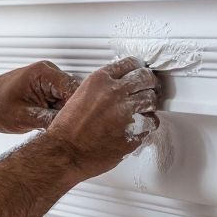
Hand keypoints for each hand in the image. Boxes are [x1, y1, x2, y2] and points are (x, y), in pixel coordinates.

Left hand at [0, 61, 80, 133]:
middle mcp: (49, 73)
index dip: (79, 109)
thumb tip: (69, 126)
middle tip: (67, 131)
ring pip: (69, 101)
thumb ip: (47, 120)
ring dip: (64, 115)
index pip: (74, 88)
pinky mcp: (47, 91)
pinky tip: (49, 125)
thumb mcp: (22, 117)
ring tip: (54, 128)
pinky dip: (58, 115)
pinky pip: (60, 103)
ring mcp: (49, 82)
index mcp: (43, 72)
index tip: (80, 126)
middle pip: (75, 94)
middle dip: (72, 113)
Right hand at [43, 58, 161, 176]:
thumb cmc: (68, 129)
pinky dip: (147, 123)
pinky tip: (139, 125)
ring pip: (152, 100)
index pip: (130, 63)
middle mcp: (115, 93)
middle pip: (146, 78)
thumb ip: (102, 87)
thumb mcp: (80, 95)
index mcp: (100, 80)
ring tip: (143, 109)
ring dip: (149, 104)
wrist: (65, 152)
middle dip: (149, 83)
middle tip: (150, 88)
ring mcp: (127, 113)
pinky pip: (151, 123)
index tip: (140, 72)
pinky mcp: (134, 132)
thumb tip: (118, 84)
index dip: (138, 68)